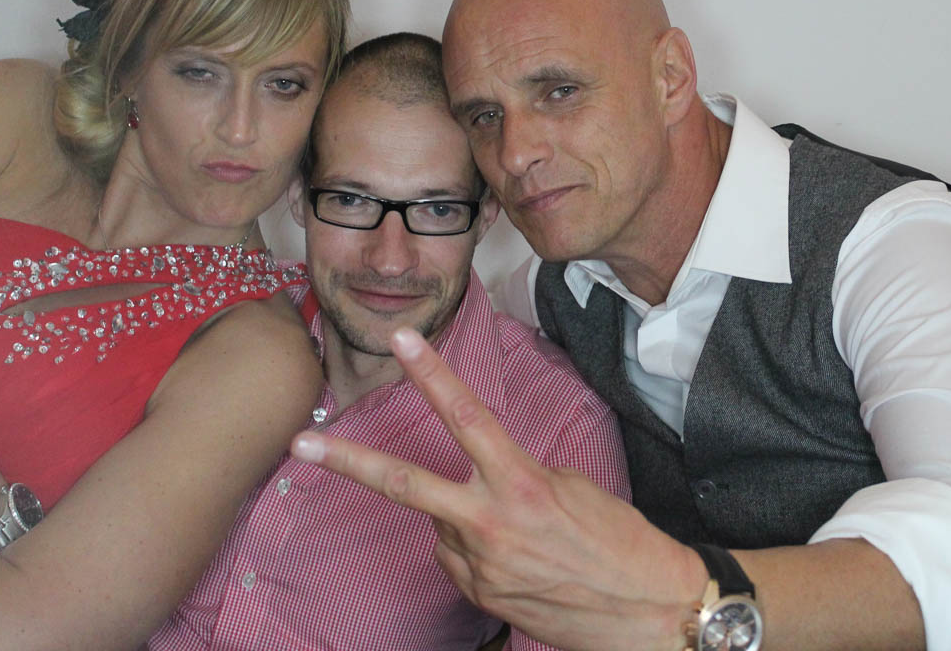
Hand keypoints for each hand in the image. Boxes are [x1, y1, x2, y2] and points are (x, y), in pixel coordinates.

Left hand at [292, 328, 706, 650]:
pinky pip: (457, 559)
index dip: (430, 373)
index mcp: (520, 483)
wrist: (648, 611)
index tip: (399, 340)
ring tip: (522, 534)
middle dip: (348, 462)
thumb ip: (512, 476)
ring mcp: (478, 567)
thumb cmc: (620, 541)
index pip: (465, 415)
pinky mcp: (477, 599)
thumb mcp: (570, 487)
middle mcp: (490, 525)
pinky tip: (518, 560)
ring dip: (463, 517)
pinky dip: (476, 550)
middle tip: (301, 443)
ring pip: (442, 525)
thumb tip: (475, 482)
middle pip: (404, 484)